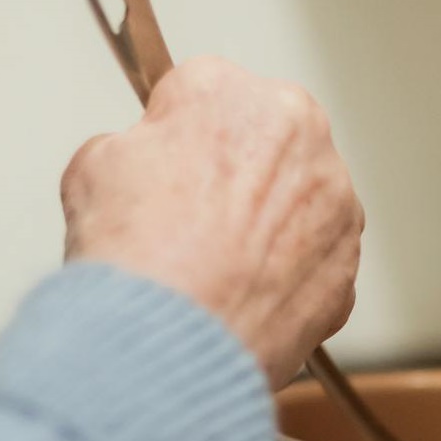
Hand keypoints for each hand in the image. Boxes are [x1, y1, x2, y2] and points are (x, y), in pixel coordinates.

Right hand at [61, 57, 362, 387]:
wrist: (170, 345)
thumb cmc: (135, 256)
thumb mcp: (93, 167)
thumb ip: (135, 146)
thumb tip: (146, 160)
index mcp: (241, 95)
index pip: (206, 95)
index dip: (177, 134)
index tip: (165, 164)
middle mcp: (306, 140)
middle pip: (265, 146)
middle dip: (234, 174)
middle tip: (190, 220)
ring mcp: (337, 209)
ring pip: (297, 205)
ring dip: (265, 226)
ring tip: (215, 268)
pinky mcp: (346, 272)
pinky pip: (312, 264)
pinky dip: (284, 279)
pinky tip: (241, 299)